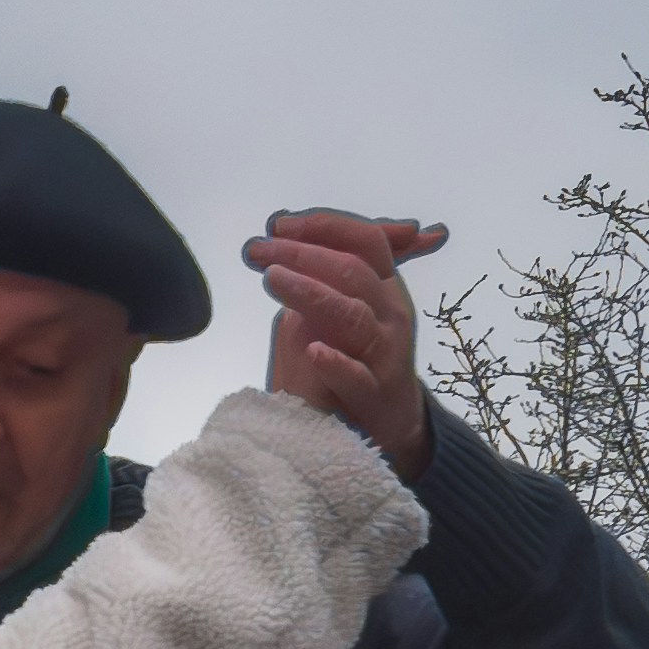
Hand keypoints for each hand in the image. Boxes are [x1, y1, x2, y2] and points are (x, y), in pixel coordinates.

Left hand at [246, 208, 443, 480]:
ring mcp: (384, 353)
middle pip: (353, 271)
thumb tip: (279, 234)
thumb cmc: (356, 359)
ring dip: (312, 294)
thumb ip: (321, 273)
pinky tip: (313, 351)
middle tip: (257, 251)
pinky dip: (335, 363)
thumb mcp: (340, 308)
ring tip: (273, 280)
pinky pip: (357, 376)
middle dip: (302, 255)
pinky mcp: (373, 394)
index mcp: (384, 287)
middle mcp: (390, 312)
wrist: (389, 424)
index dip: (323, 228)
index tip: (278, 225)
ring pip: (353, 315)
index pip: (364, 241)